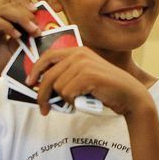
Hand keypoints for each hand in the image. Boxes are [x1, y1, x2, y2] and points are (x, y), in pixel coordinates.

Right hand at [0, 0, 39, 91]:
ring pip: (4, 9)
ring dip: (22, 18)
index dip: (27, 3)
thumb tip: (40, 30)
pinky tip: (17, 36)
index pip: (14, 1)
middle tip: (38, 26)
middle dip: (28, 12)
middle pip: (11, 2)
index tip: (41, 14)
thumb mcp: (15, 50)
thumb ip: (25, 38)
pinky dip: (7, 26)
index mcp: (2, 19)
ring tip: (33, 31)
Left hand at [26, 46, 149, 116]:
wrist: (129, 95)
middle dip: (42, 94)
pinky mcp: (87, 76)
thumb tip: (41, 86)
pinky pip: (67, 93)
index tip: (30, 82)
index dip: (36, 70)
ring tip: (77, 101)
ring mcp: (83, 64)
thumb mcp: (84, 76)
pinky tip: (83, 101)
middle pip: (48, 75)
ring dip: (64, 99)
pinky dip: (72, 102)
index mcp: (78, 50)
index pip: (48, 56)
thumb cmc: (106, 89)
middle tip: (43, 108)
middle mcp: (79, 54)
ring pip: (57, 87)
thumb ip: (67, 74)